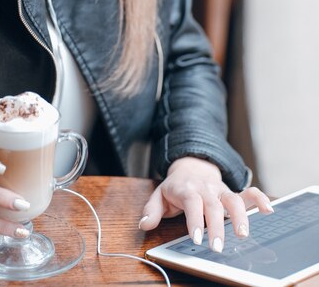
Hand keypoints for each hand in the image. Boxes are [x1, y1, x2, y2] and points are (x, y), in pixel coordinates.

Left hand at [139, 157, 272, 251]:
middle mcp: (206, 188)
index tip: (197, 238)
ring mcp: (221, 190)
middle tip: (218, 248)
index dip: (195, 220)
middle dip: (217, 227)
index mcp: (187, 188)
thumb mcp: (159, 195)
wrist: (191, 165)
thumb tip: (144, 224)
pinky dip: (259, 199)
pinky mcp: (233, 192)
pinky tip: (269, 209)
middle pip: (213, 206)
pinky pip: (248, 193)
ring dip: (240, 217)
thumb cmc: (175, 186)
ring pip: (233, 200)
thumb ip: (151, 210)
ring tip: (243, 235)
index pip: (192, 203)